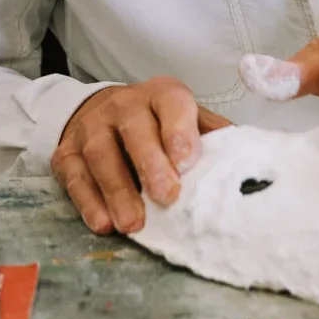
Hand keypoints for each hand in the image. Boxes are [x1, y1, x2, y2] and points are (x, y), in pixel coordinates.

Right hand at [51, 78, 232, 234]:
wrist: (103, 113)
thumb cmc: (159, 126)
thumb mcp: (190, 122)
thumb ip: (215, 139)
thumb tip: (253, 168)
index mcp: (161, 95)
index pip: (171, 104)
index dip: (179, 131)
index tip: (187, 163)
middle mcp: (123, 105)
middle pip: (133, 128)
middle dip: (148, 162)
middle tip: (165, 196)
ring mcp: (90, 127)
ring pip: (99, 153)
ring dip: (117, 189)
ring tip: (133, 223)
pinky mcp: (65, 152)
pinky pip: (74, 176)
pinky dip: (87, 201)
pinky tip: (102, 222)